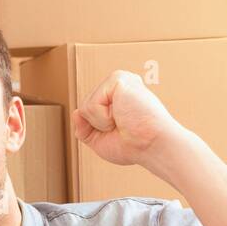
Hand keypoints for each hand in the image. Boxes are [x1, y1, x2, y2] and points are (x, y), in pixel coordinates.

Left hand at [71, 70, 187, 172]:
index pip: (88, 111)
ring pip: (85, 107)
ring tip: (124, 121)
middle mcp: (119, 85)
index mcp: (117, 96)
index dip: (97, 129)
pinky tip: (122, 116)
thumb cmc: (133, 145)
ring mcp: (119, 80)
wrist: (151, 146)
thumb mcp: (100, 140)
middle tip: (123, 127)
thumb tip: (75, 112)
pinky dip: (103, 118)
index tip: (121, 132)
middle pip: (83, 109)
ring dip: (101, 122)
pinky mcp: (118, 79)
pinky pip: (91, 105)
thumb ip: (84, 128)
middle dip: (97, 126)